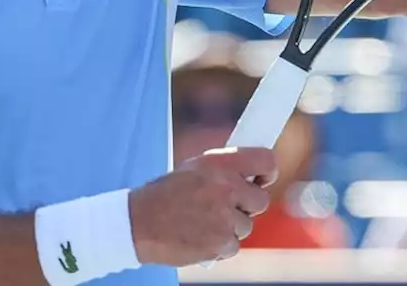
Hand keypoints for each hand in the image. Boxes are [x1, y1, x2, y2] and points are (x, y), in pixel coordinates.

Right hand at [129, 147, 276, 265]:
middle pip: (261, 200)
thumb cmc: (164, 195)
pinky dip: (219, 245)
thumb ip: (223, 170)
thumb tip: (251, 175)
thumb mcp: (193, 169)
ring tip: (203, 222)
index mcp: (220, 164)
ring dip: (230, 227)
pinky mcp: (219, 243)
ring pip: (246, 226)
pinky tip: (199, 236)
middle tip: (227, 207)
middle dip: (247, 206)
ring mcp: (224, 218)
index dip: (268, 171)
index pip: (265, 161)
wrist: (138, 223)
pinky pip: (233, 246)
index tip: (263, 179)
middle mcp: (226, 188)